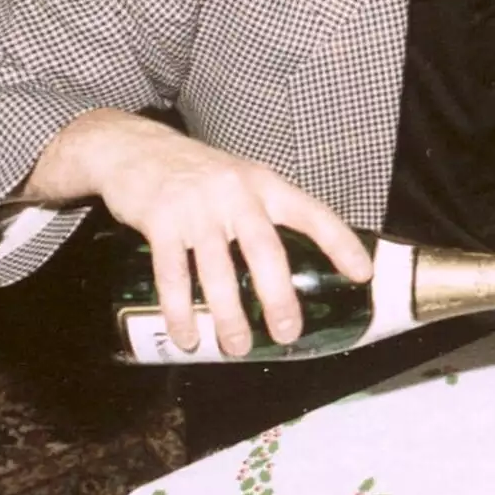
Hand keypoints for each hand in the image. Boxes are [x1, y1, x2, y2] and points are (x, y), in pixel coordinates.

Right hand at [28, 109, 372, 356]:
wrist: (132, 147)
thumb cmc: (196, 172)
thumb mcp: (239, 179)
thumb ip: (262, 213)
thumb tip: (290, 269)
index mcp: (264, 184)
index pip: (312, 212)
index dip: (339, 243)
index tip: (362, 274)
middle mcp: (235, 193)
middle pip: (266, 250)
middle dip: (279, 297)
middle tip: (287, 333)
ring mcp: (196, 206)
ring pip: (219, 270)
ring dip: (228, 316)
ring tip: (236, 347)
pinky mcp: (160, 220)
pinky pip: (173, 275)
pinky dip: (179, 311)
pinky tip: (187, 336)